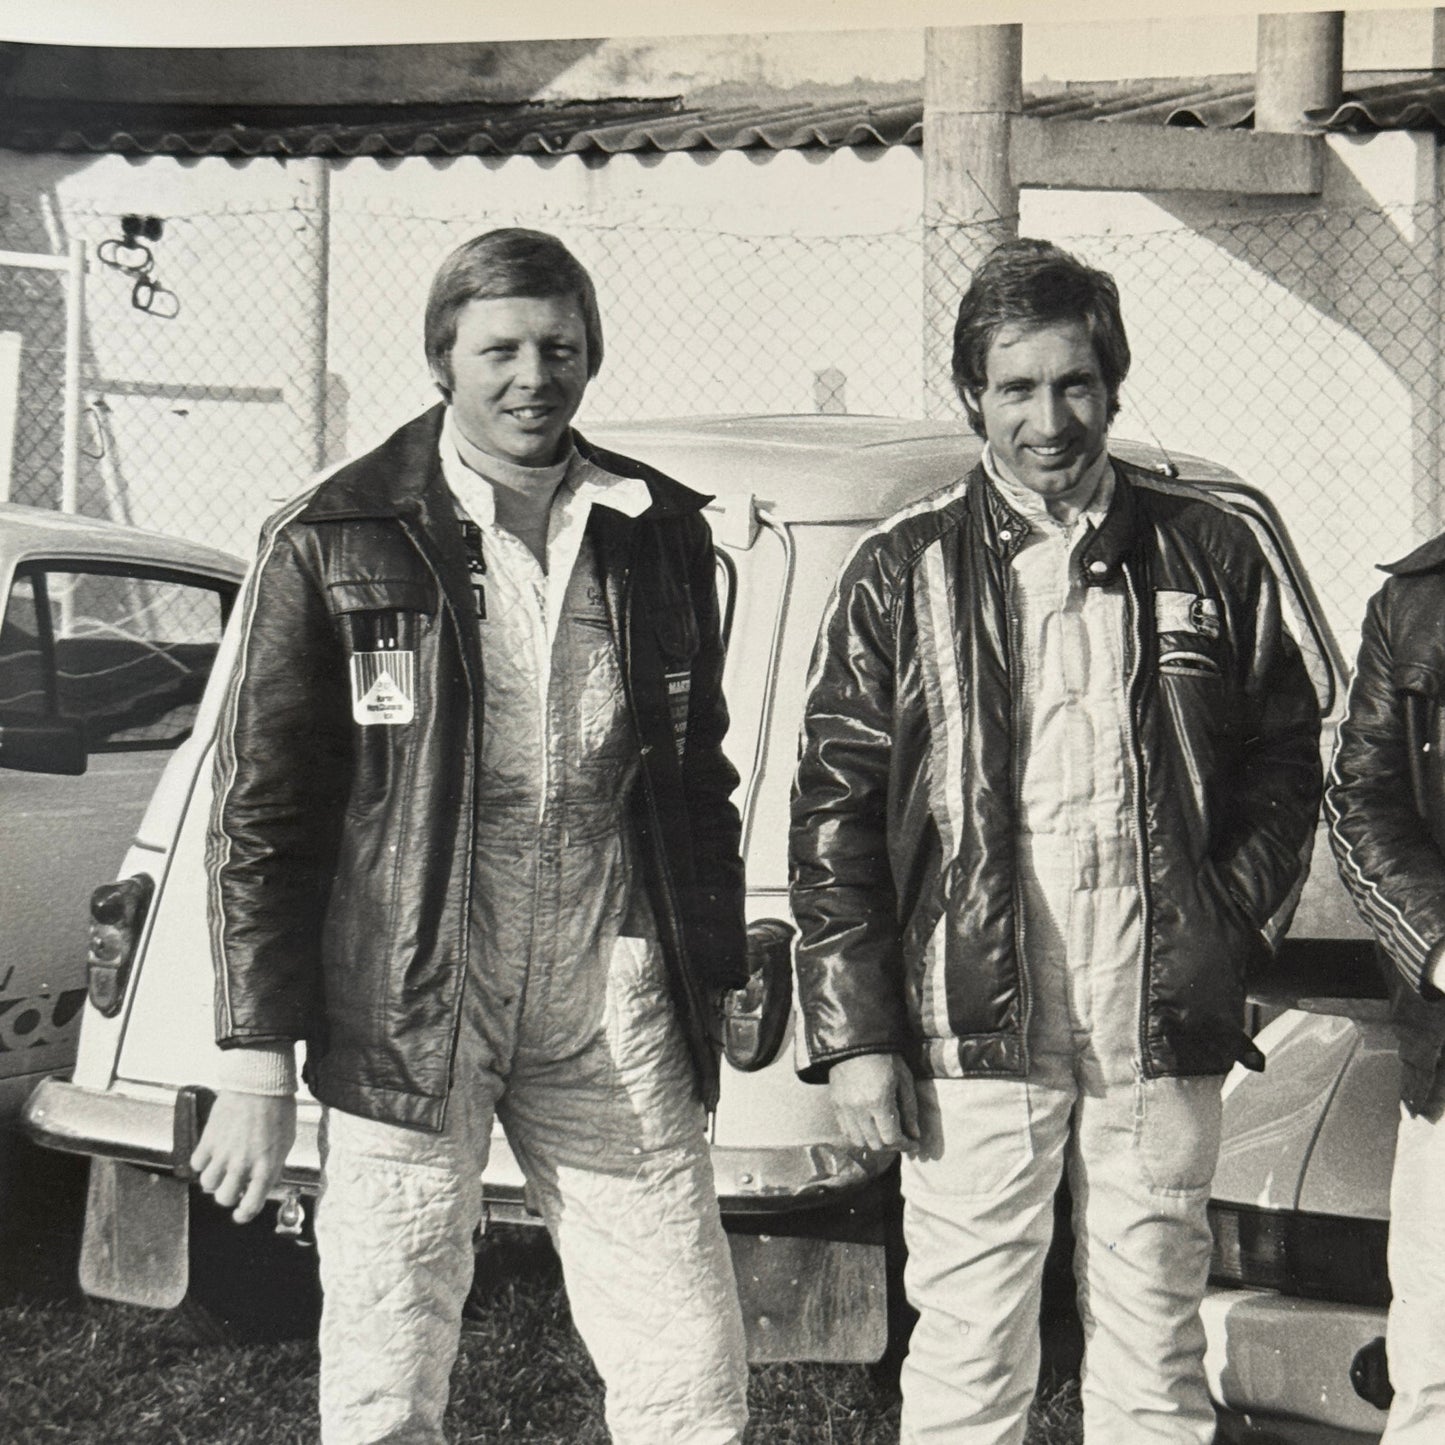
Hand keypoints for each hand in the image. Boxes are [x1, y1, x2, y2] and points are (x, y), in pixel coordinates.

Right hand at [190, 1091, 296, 1224]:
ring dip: (213, 1179)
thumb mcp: (286, 1141)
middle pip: (224, 1198)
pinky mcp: (208, 1140)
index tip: (241, 1215)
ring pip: (207, 1184)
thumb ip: (274, 1166)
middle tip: (231, 1186)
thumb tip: (264, 1183)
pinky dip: (201, 1162)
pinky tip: (210, 1153)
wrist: (260, 1083)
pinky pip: (196, 1164)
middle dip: (228, 1195)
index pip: (252, 1204)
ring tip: (220, 1167)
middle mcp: (243, 1164)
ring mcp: (223, 1153)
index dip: (245, 1214)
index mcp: (267, 1166)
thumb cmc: (278, 1109)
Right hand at [828, 1053, 919, 1154]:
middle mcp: (859, 1109)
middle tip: (902, 1138)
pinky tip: (869, 1127)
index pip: (892, 1138)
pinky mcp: (836, 1105)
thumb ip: (910, 1109)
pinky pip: (846, 1131)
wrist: (856, 1041)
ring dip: (875, 1142)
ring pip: (859, 1142)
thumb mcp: (904, 1079)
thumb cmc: (885, 1057)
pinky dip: (859, 1135)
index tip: (914, 1143)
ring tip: (885, 1133)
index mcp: (878, 1101)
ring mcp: (844, 1108)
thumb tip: (915, 1135)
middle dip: (892, 1145)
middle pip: (876, 1144)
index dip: (905, 1144)